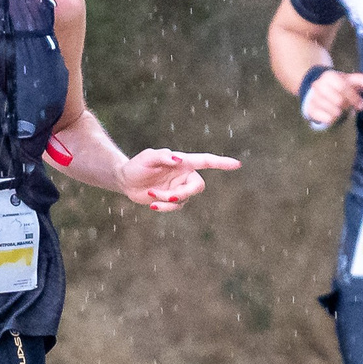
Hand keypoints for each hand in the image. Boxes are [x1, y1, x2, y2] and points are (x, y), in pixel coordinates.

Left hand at [120, 148, 239, 211]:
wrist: (125, 180)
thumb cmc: (137, 165)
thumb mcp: (148, 157)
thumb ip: (163, 156)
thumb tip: (179, 159)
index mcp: (183, 162)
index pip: (206, 161)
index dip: (222, 163)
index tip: (237, 164)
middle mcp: (184, 175)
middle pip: (198, 186)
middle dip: (183, 193)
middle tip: (166, 196)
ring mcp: (179, 188)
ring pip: (184, 199)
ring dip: (167, 200)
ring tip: (150, 194)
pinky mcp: (172, 200)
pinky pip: (175, 207)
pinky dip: (164, 207)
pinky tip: (151, 204)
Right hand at [303, 70, 362, 129]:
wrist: (319, 90)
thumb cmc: (338, 85)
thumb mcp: (350, 80)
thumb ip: (362, 81)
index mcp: (329, 76)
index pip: (343, 87)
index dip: (354, 97)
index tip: (361, 105)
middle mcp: (318, 86)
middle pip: (339, 101)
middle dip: (348, 105)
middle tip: (351, 107)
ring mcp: (313, 98)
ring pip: (333, 111)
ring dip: (341, 113)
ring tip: (342, 109)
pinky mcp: (310, 109)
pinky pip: (326, 119)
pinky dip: (333, 119)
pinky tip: (334, 115)